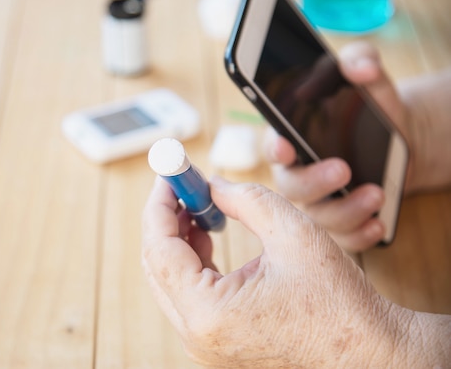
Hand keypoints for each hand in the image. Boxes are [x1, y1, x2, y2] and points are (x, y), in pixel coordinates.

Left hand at [141, 177, 401, 367]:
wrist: (366, 354)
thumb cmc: (339, 303)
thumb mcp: (293, 233)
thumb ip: (245, 200)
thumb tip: (211, 184)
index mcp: (209, 313)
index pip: (160, 249)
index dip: (160, 204)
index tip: (168, 175)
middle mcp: (198, 335)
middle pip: (158, 265)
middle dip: (167, 218)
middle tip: (182, 186)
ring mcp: (205, 344)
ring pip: (170, 280)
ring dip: (180, 238)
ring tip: (200, 206)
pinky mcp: (216, 343)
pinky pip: (188, 296)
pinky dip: (193, 261)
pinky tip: (208, 236)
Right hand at [263, 41, 410, 251]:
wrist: (400, 141)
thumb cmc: (371, 109)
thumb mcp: (369, 81)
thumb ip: (359, 60)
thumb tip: (360, 67)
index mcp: (293, 139)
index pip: (274, 147)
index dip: (275, 149)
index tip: (285, 147)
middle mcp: (298, 174)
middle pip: (291, 187)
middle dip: (315, 181)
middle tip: (344, 169)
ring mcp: (318, 202)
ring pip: (317, 217)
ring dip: (345, 210)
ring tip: (376, 195)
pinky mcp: (340, 222)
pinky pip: (341, 238)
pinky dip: (359, 235)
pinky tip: (378, 224)